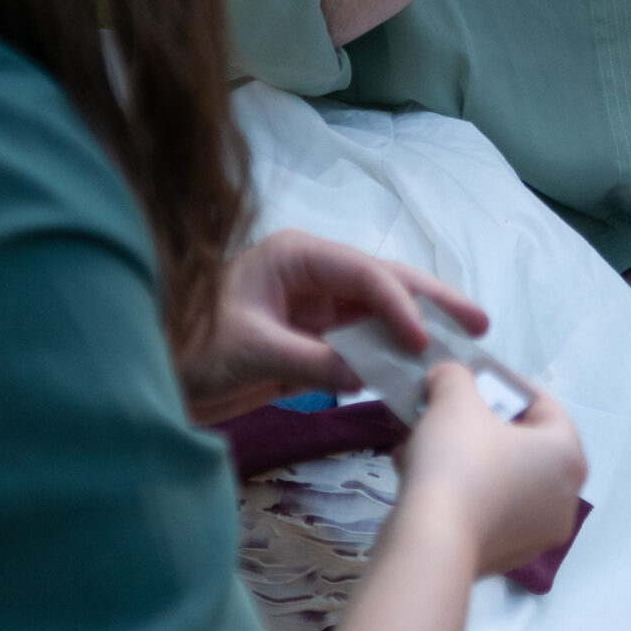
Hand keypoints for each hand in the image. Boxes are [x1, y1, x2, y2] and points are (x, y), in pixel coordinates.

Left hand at [180, 230, 488, 423]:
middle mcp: (314, 274)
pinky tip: (418, 374)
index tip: (424, 342)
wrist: (151, 370)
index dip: (399, 306)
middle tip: (479, 324)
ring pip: (379, 314)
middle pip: (384, 282)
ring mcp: (316, 306)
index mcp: (297, 256)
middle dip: (432, 302)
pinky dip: (390, 358)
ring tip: (463, 350)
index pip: (364, 273)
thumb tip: (367, 374)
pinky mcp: (313, 338)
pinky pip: (362, 344)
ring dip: (417, 332)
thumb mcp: (249, 350)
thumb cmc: (188, 344)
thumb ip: (310, 359)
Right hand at [398, 361, 587, 578]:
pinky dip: (459, 491)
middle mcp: (565, 497)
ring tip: (423, 440)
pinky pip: (486, 510)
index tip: (471, 378)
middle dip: (479, 423)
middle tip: (448, 410)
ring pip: (500, 478)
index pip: (542, 405)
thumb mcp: (454, 399)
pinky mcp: (507, 557)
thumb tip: (448, 377)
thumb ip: (456, 376)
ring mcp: (538, 534)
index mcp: (568, 455)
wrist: (432, 542)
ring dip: (464, 457)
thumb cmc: (458, 460)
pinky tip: (419, 475)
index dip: (503, 384)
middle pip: (521, 444)